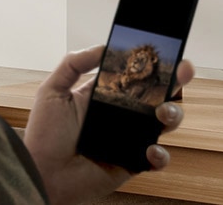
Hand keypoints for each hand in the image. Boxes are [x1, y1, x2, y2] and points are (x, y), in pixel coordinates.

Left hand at [22, 44, 194, 204]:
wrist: (41, 175)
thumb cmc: (43, 137)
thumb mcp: (52, 91)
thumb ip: (73, 63)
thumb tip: (103, 46)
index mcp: (109, 93)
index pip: (139, 74)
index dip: (157, 62)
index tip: (169, 52)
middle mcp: (125, 113)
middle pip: (161, 93)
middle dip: (177, 80)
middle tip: (181, 73)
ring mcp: (132, 137)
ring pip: (167, 122)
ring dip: (174, 114)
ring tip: (162, 113)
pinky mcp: (133, 162)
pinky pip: (158, 158)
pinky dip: (161, 155)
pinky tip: (149, 150)